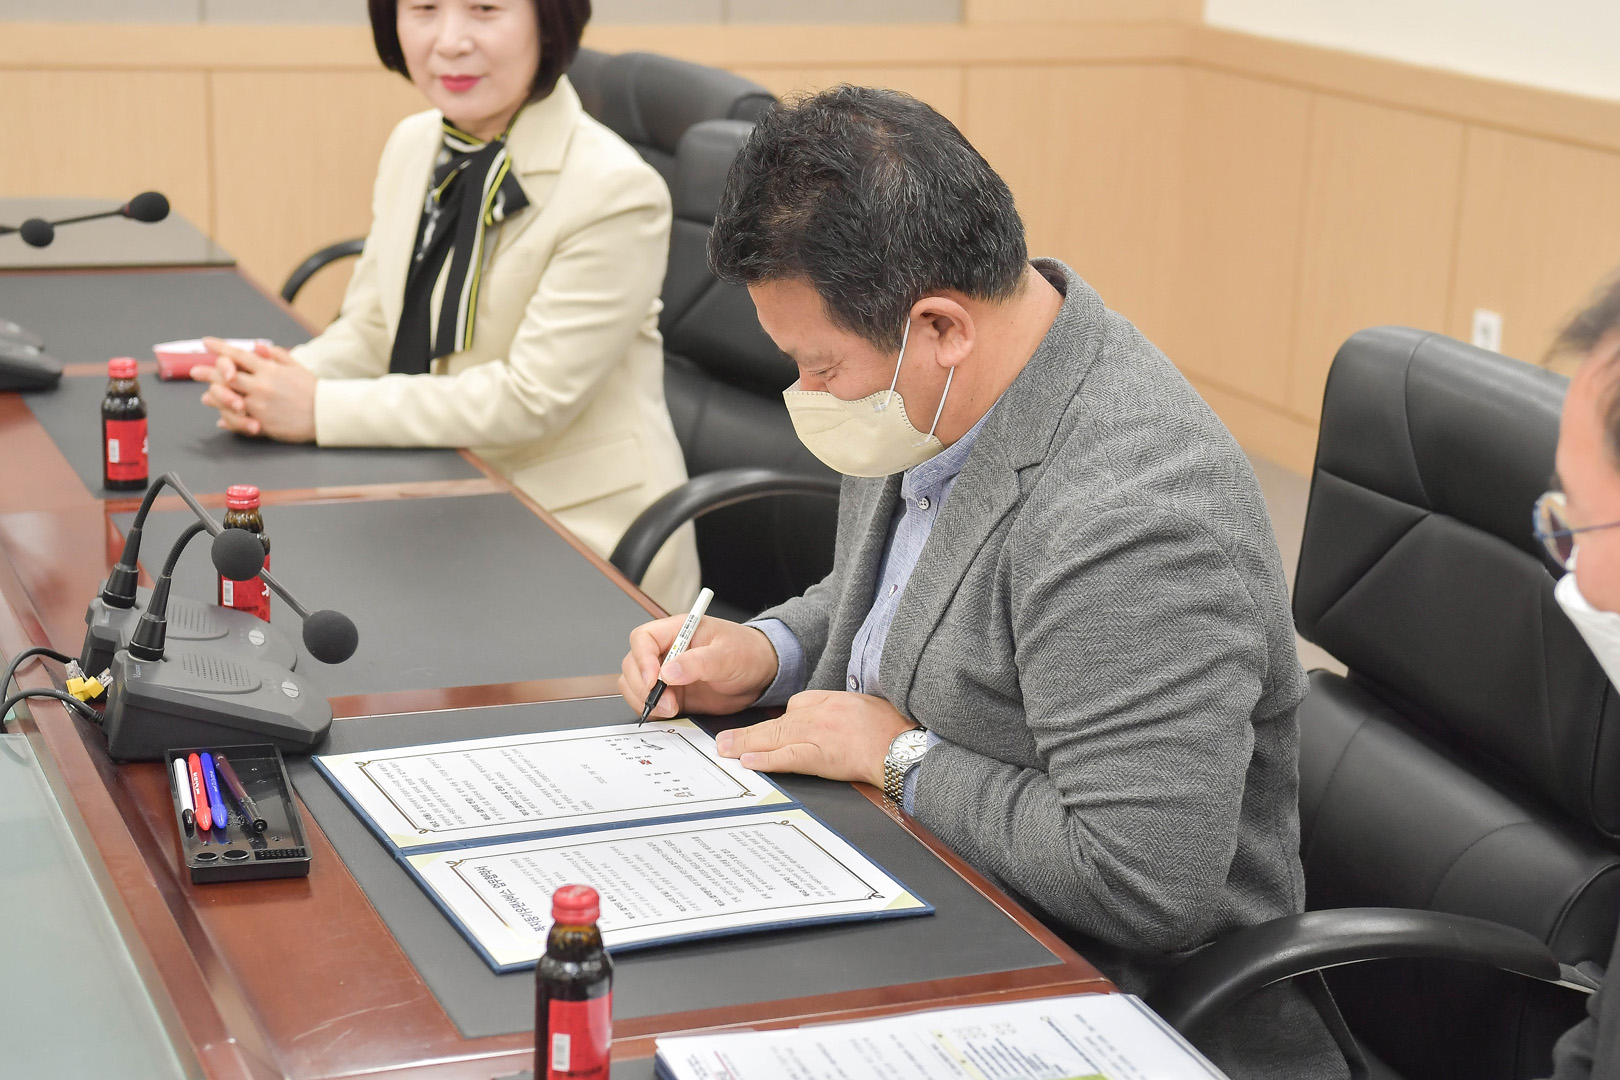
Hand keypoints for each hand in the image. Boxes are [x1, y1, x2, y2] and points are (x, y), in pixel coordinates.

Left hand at [193, 337, 315, 441]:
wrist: (325, 415)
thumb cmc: (312, 390)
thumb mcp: (296, 366)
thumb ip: (276, 355)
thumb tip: (256, 347)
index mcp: (269, 370)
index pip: (239, 355)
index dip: (221, 348)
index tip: (207, 343)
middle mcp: (261, 385)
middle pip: (226, 376)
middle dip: (208, 372)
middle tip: (195, 371)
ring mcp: (260, 405)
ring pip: (227, 399)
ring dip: (214, 396)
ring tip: (206, 396)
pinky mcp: (262, 423)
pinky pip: (238, 420)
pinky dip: (228, 419)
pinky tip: (221, 418)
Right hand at [619, 615, 778, 718]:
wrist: (762, 674)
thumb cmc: (747, 653)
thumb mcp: (726, 655)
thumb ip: (698, 663)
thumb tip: (668, 672)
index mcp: (678, 630)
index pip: (643, 638)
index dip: (642, 659)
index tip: (653, 679)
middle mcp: (667, 651)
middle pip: (632, 663)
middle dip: (642, 685)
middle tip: (665, 701)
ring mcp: (667, 674)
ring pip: (635, 684)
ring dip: (645, 700)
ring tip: (671, 709)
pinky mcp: (672, 694)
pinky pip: (649, 702)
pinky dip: (653, 710)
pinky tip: (670, 713)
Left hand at [715, 690, 916, 787]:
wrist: (903, 745)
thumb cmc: (890, 728)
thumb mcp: (863, 705)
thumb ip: (838, 709)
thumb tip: (819, 718)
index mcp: (829, 700)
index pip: (795, 707)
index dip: (779, 722)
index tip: (764, 731)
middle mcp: (818, 714)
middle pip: (775, 722)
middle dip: (746, 733)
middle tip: (722, 740)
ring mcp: (817, 735)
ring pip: (774, 737)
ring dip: (746, 744)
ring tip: (725, 749)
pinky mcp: (821, 755)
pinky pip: (788, 757)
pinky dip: (767, 759)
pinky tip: (749, 761)